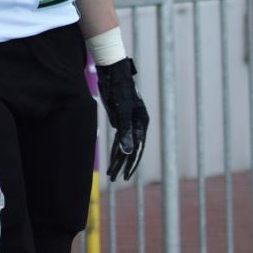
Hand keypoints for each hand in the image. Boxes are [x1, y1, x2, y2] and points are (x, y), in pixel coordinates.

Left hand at [96, 58, 149, 180]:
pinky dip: (114, 148)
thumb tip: (127, 152)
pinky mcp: (119, 119)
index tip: (125, 177)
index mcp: (142, 124)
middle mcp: (137, 125)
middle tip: (114, 179)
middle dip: (122, 165)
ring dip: (117, 159)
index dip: (131, 164)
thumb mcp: (121, 112)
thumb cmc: (119, 90)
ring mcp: (128, 122)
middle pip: (130, 150)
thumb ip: (125, 132)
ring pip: (123, 145)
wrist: (112, 73)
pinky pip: (118, 138)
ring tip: (111, 173)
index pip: (137, 149)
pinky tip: (112, 158)